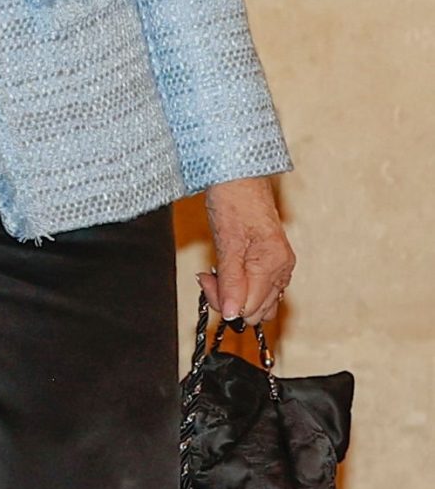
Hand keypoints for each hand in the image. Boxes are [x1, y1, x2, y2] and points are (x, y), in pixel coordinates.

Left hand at [201, 176, 295, 326]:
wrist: (239, 175)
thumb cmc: (233, 201)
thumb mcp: (226, 243)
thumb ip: (230, 282)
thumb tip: (233, 314)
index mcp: (273, 265)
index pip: (248, 308)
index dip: (222, 301)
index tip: (206, 280)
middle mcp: (282, 268)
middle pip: (255, 310)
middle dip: (228, 299)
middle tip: (208, 276)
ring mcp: (280, 265)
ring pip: (258, 302)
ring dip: (234, 293)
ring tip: (216, 272)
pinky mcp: (274, 261)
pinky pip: (260, 288)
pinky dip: (241, 284)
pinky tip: (227, 270)